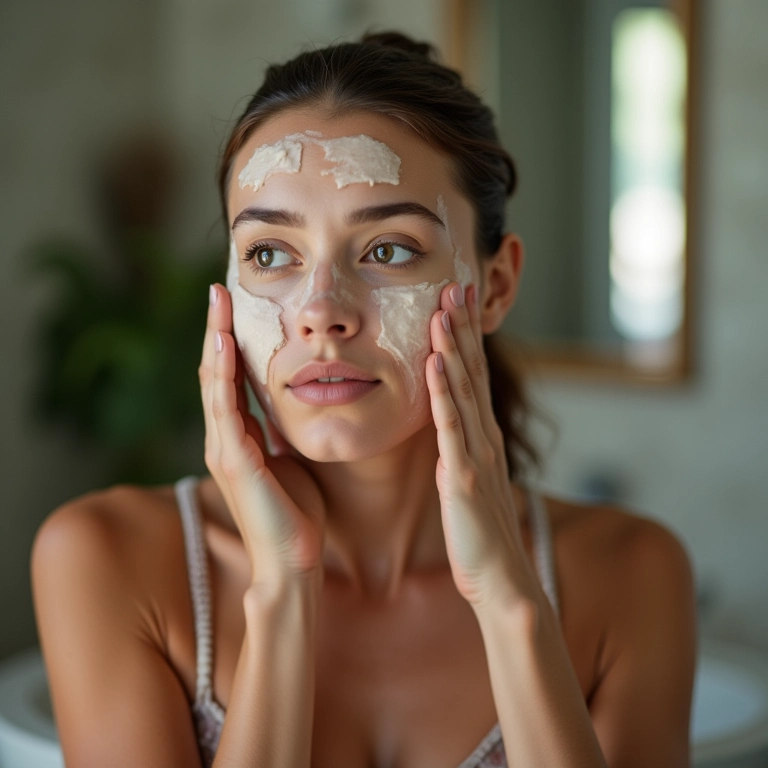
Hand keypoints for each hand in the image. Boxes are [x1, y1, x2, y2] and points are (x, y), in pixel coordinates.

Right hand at [200, 284, 325, 587]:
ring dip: (214, 340)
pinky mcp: (234, 460)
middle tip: (221, 290)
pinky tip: (223, 343)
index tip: (237, 306)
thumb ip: (280, 434)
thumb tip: (290, 407)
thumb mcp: (289, 460)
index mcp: (239, 438)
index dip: (230, 341)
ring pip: (213, 383)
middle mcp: (225, 438)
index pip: (230, 378)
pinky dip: (222, 373)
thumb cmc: (296, 514)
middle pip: (214, 372)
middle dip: (217, 329)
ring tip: (218, 302)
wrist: (294, 561)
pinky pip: (225, 408)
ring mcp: (224, 448)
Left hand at [426, 282, 538, 609]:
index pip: (474, 379)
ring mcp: (475, 455)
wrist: (501, 582)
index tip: (456, 303)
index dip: (466, 339)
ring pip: (464, 391)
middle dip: (463, 328)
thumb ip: (460, 454)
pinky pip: (451, 428)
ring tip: (442, 309)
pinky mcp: (461, 477)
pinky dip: (443, 393)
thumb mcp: (469, 486)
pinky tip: (435, 363)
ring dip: (453, 348)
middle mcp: (483, 439)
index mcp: (482, 439)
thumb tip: (448, 431)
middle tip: (456, 285)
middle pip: (474, 373)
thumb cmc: (481, 538)